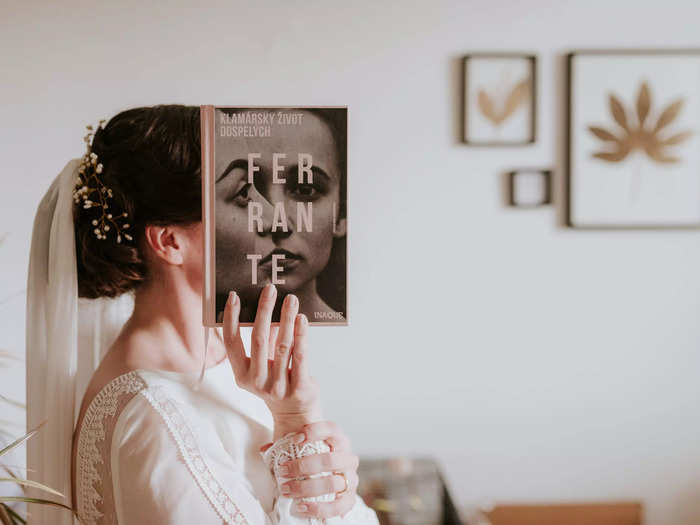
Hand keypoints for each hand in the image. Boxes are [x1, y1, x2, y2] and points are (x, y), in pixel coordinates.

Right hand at [222, 284, 322, 438]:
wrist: (295, 415)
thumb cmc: (277, 383)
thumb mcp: (264, 364)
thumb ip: (264, 340)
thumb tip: (265, 309)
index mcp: (242, 375)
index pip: (231, 343)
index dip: (231, 318)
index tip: (234, 296)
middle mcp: (257, 382)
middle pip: (258, 339)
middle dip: (264, 311)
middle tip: (270, 290)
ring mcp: (278, 387)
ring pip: (282, 345)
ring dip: (286, 318)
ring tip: (290, 300)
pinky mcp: (299, 388)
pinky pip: (300, 356)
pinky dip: (301, 335)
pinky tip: (302, 319)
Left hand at [279, 421, 358, 519]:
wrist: (323, 471)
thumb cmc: (309, 457)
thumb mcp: (299, 447)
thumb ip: (284, 445)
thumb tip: (264, 449)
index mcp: (338, 439)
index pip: (332, 429)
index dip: (316, 432)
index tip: (295, 438)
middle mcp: (348, 457)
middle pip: (329, 459)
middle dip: (303, 467)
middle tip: (282, 471)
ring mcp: (351, 477)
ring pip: (333, 483)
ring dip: (306, 489)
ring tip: (286, 490)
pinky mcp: (349, 497)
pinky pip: (340, 506)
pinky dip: (320, 508)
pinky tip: (301, 507)